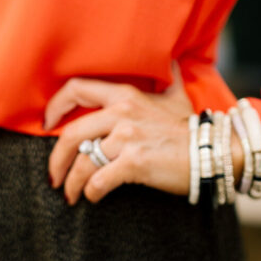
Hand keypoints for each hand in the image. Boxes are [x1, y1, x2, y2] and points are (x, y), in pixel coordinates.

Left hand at [45, 60, 194, 204]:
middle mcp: (122, 113)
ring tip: (71, 194)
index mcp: (125, 95)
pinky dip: (91, 193)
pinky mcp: (134, 162)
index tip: (46, 126)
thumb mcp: (177, 98)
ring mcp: (127, 138)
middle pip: (72, 134)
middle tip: (53, 176)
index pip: (77, 89)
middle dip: (56, 160)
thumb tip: (171, 61)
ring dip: (72, 183)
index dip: (55, 107)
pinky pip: (99, 181)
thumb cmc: (190, 129)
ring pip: (83, 162)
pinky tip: (92, 198)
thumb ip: (168, 79)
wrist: (214, 152)